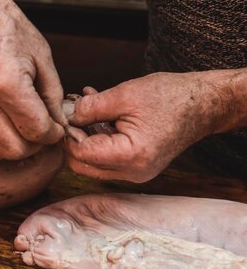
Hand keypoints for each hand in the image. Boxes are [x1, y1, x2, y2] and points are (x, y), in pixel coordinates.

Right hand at [0, 0, 64, 162]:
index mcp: (7, 83)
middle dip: (32, 145)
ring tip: (12, 133)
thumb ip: (52, 95)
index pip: (37, 130)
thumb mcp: (41, 56)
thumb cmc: (6, 27)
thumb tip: (58, 125)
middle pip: (12, 148)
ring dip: (2, 150)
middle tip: (37, 131)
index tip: (54, 128)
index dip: (53, 134)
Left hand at [64, 72, 225, 181]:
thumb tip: (66, 116)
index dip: (67, 134)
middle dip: (73, 138)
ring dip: (84, 136)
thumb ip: (90, 108)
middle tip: (71, 112)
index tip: (65, 113)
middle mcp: (133, 172)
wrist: (204, 103)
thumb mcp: (123, 95)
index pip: (81, 154)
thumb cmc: (170, 97)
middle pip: (83, 164)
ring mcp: (136, 172)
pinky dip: (98, 137)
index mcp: (131, 156)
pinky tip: (96, 113)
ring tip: (84, 106)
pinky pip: (107, 157)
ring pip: (92, 162)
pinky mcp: (137, 166)